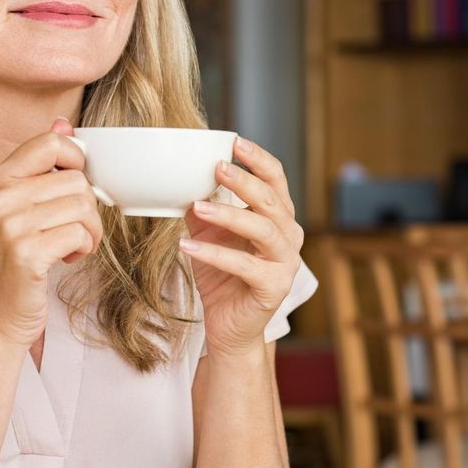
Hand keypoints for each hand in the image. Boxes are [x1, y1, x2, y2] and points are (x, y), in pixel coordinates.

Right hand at [0, 119, 102, 349]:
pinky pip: (81, 233)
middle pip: (76, 179)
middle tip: (72, 231)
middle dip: (87, 208)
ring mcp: (11, 224)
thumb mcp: (20, 206)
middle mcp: (1, 196)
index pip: (52, 142)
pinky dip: (83, 248)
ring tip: (70, 246)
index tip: (74, 187)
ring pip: (84, 206)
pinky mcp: (27, 253)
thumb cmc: (14, 260)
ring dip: (89, 232)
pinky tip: (65, 260)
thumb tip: (64, 123)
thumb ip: (41, 164)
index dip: (77, 160)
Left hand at [179, 136, 303, 358]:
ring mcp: (285, 263)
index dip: (258, 159)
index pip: (276, 179)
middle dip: (244, 180)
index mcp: (278, 217)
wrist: (229, 326)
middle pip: (272, 200)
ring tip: (197, 206)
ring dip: (229, 214)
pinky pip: (244, 265)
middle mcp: (289, 236)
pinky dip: (214, 254)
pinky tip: (187, 246)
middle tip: (217, 166)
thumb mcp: (207, 232)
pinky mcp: (273, 288)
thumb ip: (201, 204)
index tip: (235, 141)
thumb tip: (179, 175)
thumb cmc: (221, 275)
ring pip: (262, 229)